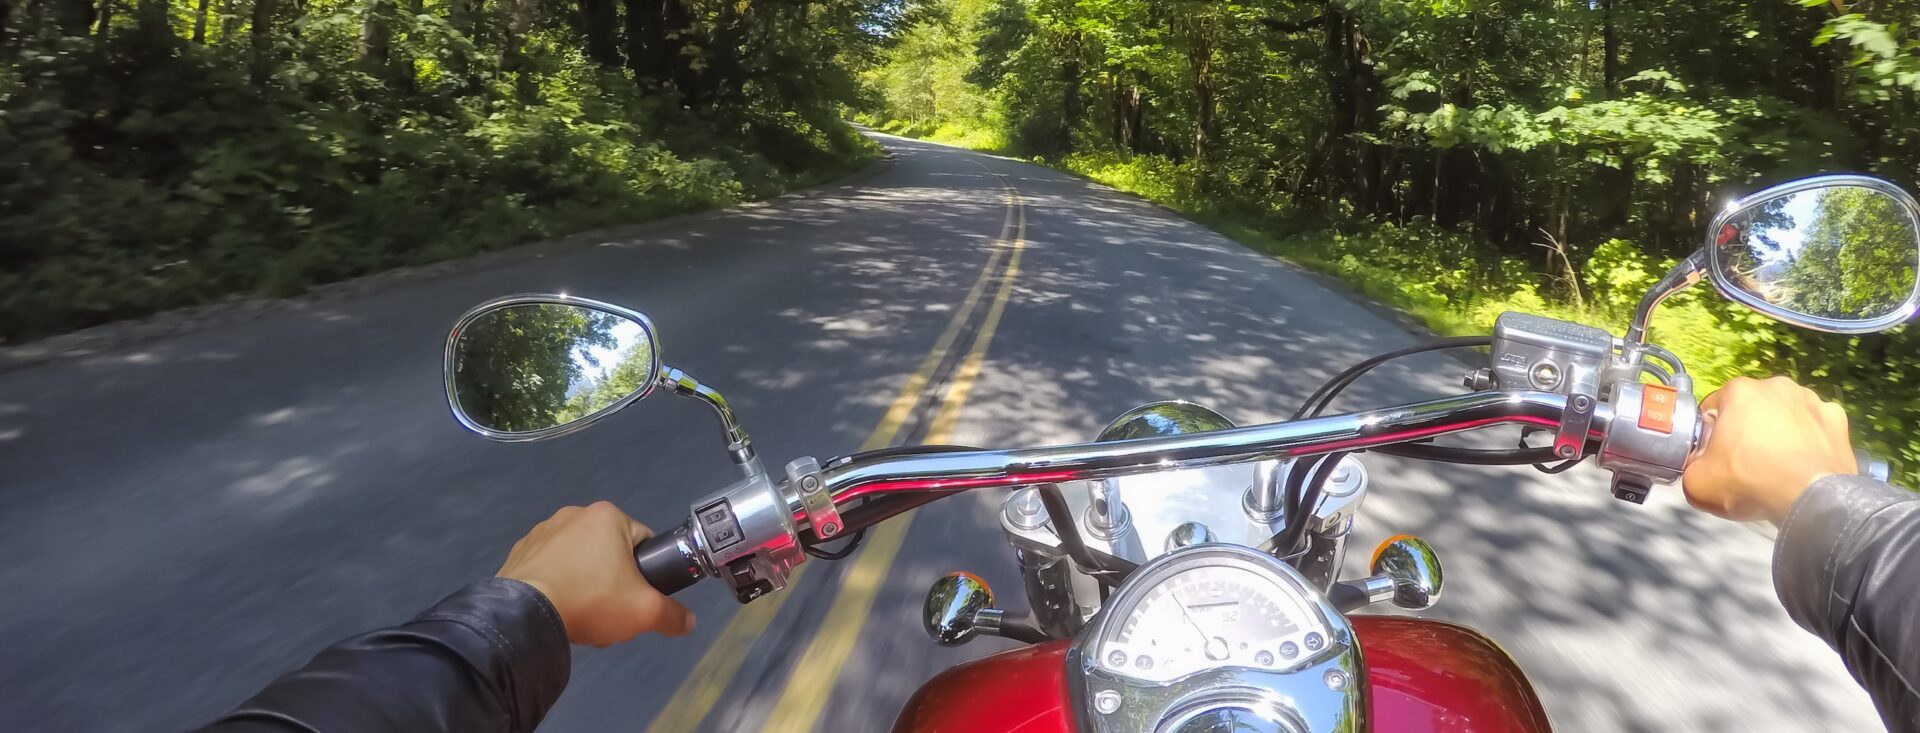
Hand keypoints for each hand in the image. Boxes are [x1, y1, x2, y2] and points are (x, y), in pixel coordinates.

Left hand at [497, 501, 694, 646]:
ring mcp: (542, 531)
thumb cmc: (592, 600)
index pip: (644, 541)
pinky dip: (558, 585)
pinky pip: (551, 567)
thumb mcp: (644, 612)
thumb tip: (689, 622)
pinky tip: (559, 610)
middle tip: (612, 614)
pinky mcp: (520, 551)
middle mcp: (574, 514)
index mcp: (607, 516)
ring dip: (587, 586)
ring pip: (580, 561)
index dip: (648, 573)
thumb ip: (672, 615)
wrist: (525, 614)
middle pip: (611, 553)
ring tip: (583, 618)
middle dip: (615, 584)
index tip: (639, 597)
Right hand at [1683, 376, 1857, 523]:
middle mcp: (1777, 386)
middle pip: (1752, 408)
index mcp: (1739, 391)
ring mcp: (1812, 400)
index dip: (1710, 433)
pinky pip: (1816, 428)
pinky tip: (1805, 464)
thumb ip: (1691, 466)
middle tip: (1747, 462)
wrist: (1810, 498)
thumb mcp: (1696, 482)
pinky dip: (1811, 441)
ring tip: (1779, 466)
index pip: (1714, 408)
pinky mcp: (1838, 420)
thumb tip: (1699, 466)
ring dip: (1781, 432)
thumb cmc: (1750, 481)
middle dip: (1748, 429)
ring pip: (1786, 415)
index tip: (1714, 455)